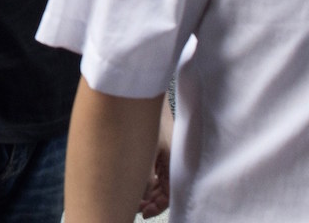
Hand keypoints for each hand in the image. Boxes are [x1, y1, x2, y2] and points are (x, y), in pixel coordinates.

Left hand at [139, 100, 174, 216]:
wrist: (148, 97)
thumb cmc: (152, 122)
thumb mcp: (148, 153)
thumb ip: (145, 178)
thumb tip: (142, 198)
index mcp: (175, 165)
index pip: (169, 195)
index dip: (156, 207)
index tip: (143, 213)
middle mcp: (174, 162)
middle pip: (164, 191)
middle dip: (150, 201)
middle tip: (135, 207)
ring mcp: (168, 156)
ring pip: (159, 182)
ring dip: (148, 191)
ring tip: (133, 197)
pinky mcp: (162, 149)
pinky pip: (157, 171)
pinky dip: (148, 179)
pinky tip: (136, 183)